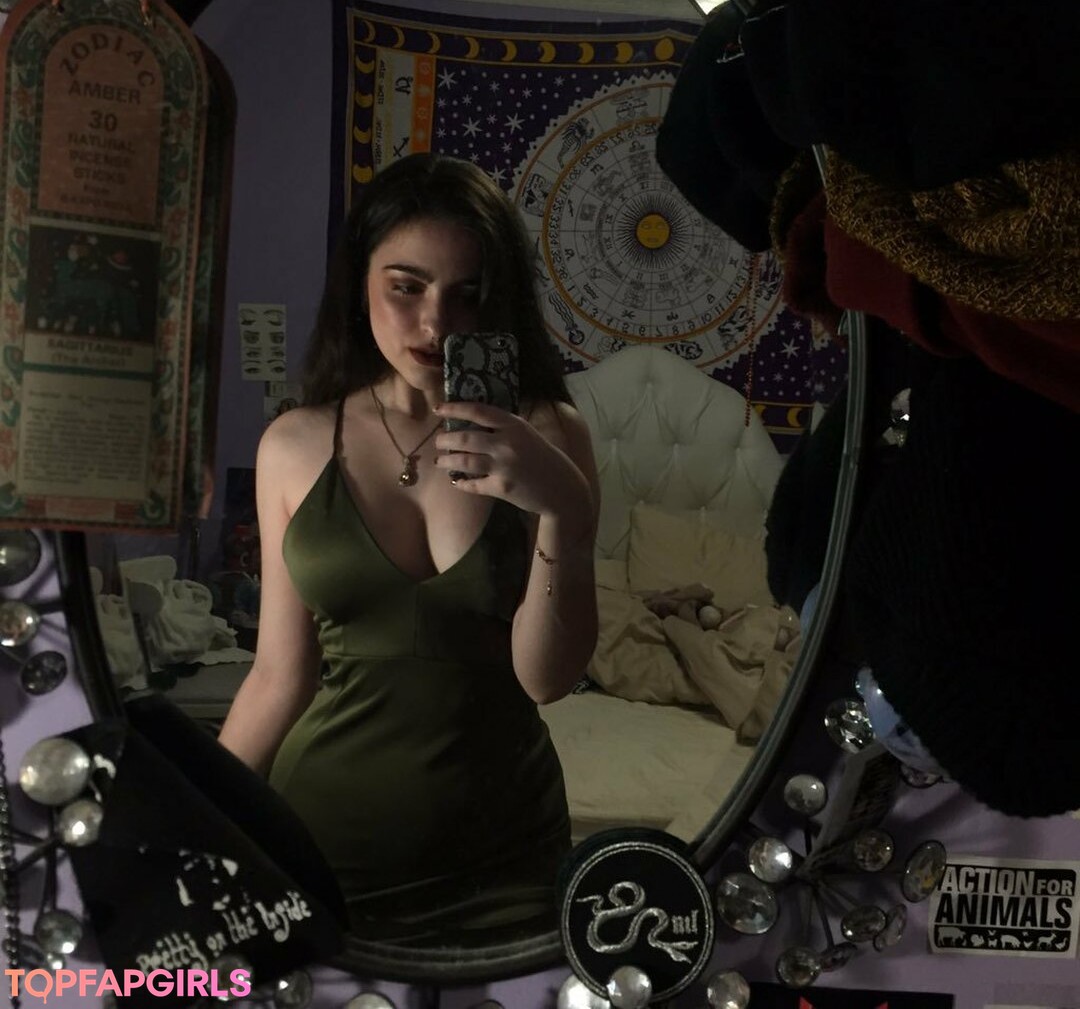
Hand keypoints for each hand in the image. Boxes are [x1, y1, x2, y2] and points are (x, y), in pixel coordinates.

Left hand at [433, 400, 590, 521]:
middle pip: (465, 438)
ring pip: (464, 461)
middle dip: (445, 439)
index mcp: (514, 425)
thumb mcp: (528, 434)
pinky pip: (473, 485)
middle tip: (439, 441)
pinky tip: (457, 481)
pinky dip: (462, 483)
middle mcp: (507, 443)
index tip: (438, 409)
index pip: (478, 411)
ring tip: (440, 462)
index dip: (454, 408)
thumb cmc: (545, 458)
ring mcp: (503, 467)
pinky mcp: (501, 488)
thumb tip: (472, 423)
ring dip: (447, 461)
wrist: (562, 489)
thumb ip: (505, 428)